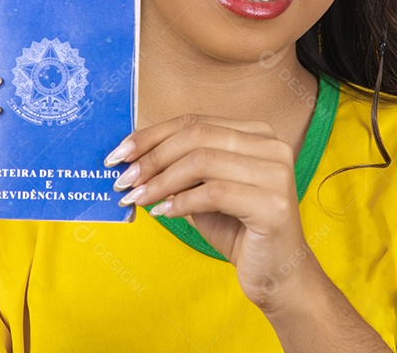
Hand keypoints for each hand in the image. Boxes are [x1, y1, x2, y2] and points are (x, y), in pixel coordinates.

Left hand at [105, 114, 315, 311]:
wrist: (277, 275)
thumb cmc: (238, 230)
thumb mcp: (203, 191)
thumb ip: (180, 169)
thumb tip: (132, 157)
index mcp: (257, 133)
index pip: (195, 121)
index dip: (151, 135)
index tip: (119, 154)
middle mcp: (271, 146)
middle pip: (197, 136)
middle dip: (152, 157)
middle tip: (123, 180)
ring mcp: (276, 173)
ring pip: (202, 161)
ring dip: (161, 180)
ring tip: (137, 198)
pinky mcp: (273, 205)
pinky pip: (214, 193)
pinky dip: (181, 202)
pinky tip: (163, 213)